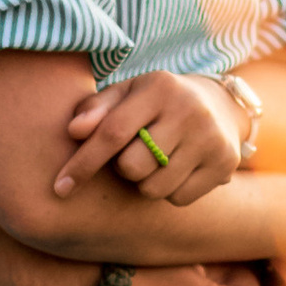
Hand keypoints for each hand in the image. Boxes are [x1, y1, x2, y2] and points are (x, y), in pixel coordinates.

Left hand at [53, 69, 249, 206]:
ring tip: (155, 160)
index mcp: (159, 87)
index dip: (83, 163)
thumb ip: (94, 109)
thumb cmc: (154, 103)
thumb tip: (74, 130)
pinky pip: (178, 198)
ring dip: (144, 182)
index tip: (60, 188)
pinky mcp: (225, 164)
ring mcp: (211, 138)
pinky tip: (176, 169)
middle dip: (122, 167)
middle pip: (132, 167)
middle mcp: (190, 110)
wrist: (218, 105)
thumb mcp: (125, 94)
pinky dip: (169, 191)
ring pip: (154, 188)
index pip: (112, 132)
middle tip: (133, 152)